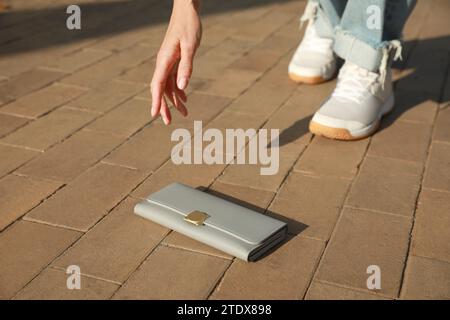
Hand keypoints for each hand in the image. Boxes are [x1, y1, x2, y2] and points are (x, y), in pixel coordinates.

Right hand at [150, 0, 201, 124]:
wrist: (187, 10)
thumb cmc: (189, 26)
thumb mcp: (190, 47)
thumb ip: (186, 67)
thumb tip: (181, 88)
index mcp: (165, 60)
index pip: (157, 85)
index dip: (156, 101)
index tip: (154, 115)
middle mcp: (164, 63)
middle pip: (160, 89)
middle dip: (164, 106)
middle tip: (168, 122)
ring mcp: (168, 62)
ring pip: (168, 86)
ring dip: (175, 100)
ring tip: (184, 114)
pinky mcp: (174, 60)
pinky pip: (174, 79)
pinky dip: (179, 90)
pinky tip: (185, 98)